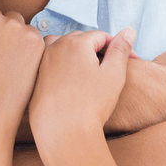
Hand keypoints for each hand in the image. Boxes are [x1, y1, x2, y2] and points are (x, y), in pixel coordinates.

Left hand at [30, 28, 135, 153]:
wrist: (64, 134)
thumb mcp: (114, 74)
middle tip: (111, 68)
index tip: (131, 62)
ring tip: (89, 73)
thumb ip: (121, 49)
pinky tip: (71, 86)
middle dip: (97, 50)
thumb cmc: (92, 105)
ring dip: (76, 56)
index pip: (101, 36)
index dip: (118, 47)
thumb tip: (128, 31)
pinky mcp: (34, 80)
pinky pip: (49, 67)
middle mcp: (54, 48)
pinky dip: (61, 69)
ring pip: (62, 51)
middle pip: (80, 41)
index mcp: (76, 43)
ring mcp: (41, 64)